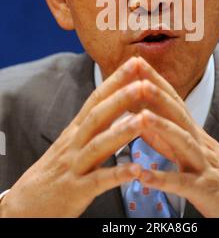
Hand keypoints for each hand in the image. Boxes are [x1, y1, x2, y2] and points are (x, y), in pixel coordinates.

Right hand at [0, 57, 145, 216]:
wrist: (25, 204)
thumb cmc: (55, 170)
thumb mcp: (71, 142)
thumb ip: (93, 125)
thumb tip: (117, 104)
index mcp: (76, 130)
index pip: (96, 99)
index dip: (115, 80)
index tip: (136, 62)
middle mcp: (74, 144)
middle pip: (97, 116)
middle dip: (121, 98)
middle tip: (144, 83)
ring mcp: (74, 167)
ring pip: (98, 146)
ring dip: (122, 132)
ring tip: (145, 120)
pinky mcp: (75, 192)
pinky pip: (98, 182)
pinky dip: (117, 175)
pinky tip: (136, 170)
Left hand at [124, 58, 218, 217]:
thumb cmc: (215, 173)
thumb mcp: (190, 150)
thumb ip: (163, 136)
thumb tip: (140, 117)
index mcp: (191, 132)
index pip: (173, 100)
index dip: (155, 80)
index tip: (135, 61)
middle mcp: (197, 143)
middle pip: (177, 113)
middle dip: (156, 91)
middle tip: (136, 71)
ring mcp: (202, 164)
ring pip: (183, 142)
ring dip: (162, 127)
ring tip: (141, 116)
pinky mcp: (204, 190)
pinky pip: (183, 184)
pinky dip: (163, 179)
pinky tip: (142, 176)